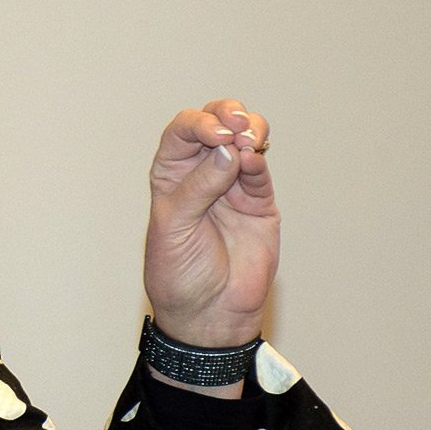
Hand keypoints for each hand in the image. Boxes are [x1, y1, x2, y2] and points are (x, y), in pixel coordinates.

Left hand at [143, 99, 278, 348]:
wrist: (208, 313)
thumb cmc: (178, 273)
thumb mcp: (174, 227)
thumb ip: (200, 187)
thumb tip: (229, 149)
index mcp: (170, 176)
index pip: (181, 133)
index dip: (198, 124)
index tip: (215, 134)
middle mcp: (201, 175)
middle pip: (215, 125)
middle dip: (227, 115)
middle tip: (237, 123)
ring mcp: (231, 186)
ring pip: (244, 141)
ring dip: (250, 131)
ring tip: (251, 141)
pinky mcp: (258, 203)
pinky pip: (260, 172)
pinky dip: (259, 160)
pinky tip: (255, 160)